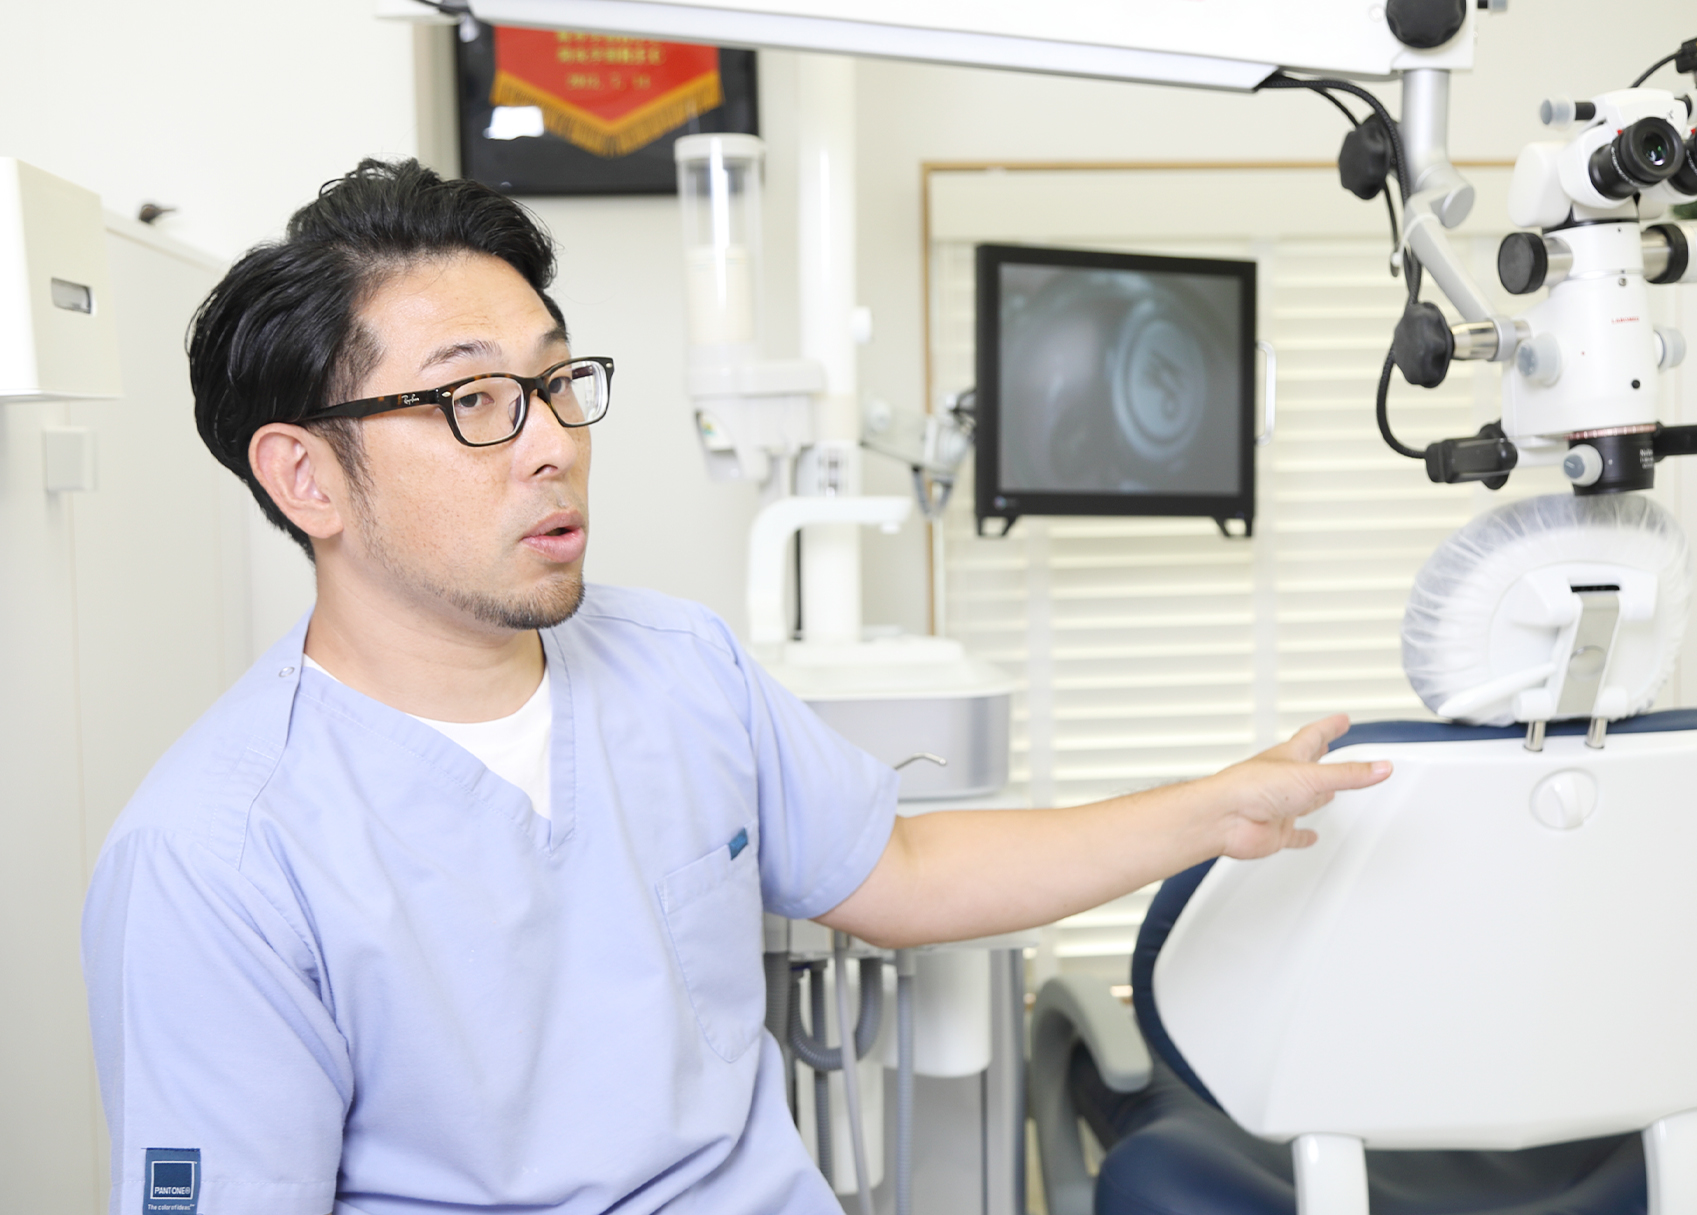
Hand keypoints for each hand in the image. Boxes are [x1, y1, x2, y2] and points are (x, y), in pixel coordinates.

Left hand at [1204, 714, 1390, 859]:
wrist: (1223, 818)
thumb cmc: (1251, 787)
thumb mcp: (1311, 777)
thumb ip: (1348, 775)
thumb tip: (1381, 767)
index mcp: (1289, 759)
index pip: (1314, 736)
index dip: (1329, 727)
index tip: (1341, 719)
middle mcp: (1283, 781)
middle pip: (1310, 766)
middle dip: (1323, 757)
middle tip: (1332, 748)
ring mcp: (1278, 806)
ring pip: (1303, 800)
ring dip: (1317, 797)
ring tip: (1330, 793)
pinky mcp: (1274, 831)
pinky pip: (1293, 834)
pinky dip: (1304, 836)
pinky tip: (1310, 836)